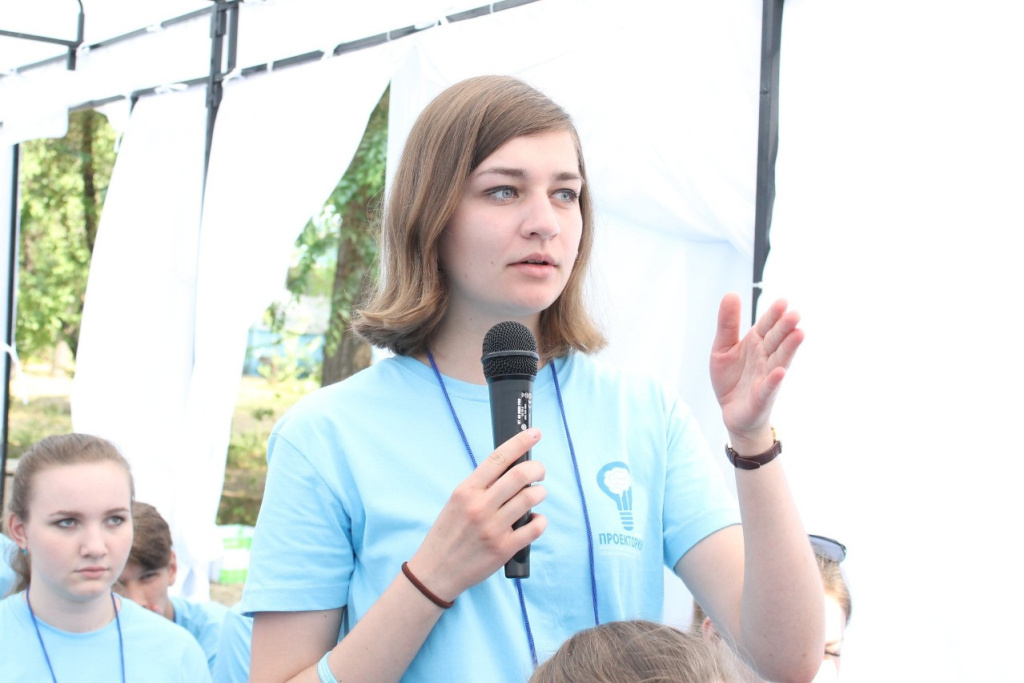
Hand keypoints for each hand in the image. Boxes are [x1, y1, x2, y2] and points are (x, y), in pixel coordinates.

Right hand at [408, 428, 547, 600]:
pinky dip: (540, 521)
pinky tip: (534, 520)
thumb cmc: (447, 534)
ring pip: (531, 499)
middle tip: (540, 471)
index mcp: (466, 490)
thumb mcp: (456, 501)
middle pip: (520, 475)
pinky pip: (535, 528)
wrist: (435, 571)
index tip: (534, 433)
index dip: (520, 442)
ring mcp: (493, 528)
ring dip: (540, 493)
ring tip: (536, 495)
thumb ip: (480, 486)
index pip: (498, 458)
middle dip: (537, 468)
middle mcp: (480, 506)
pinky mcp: (504, 548)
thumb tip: (510, 467)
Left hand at [709, 294, 803, 442]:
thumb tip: (731, 293)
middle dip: (785, 327)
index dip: (773, 315)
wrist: (732, 411)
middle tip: (795, 314)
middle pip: (776, 340)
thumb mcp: (722, 347)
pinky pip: (769, 387)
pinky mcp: (762, 396)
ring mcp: (766, 376)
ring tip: (799, 334)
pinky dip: (774, 380)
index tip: (782, 302)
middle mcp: (765, 357)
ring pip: (779, 359)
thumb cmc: (731, 377)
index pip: (766, 325)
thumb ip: (728, 324)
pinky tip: (780, 372)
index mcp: (756, 343)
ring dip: (789, 348)